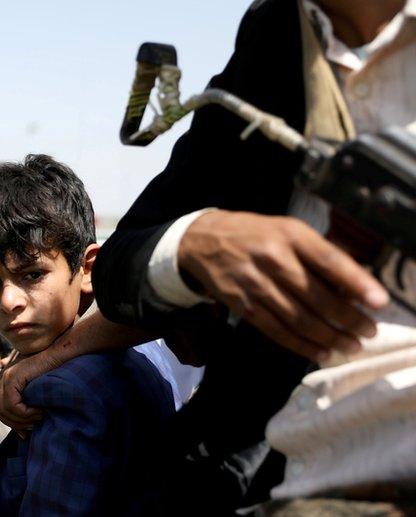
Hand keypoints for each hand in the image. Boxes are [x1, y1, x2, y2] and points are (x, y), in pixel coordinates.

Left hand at [0, 311, 154, 432]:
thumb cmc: (55, 373)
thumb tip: (23, 432)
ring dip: (22, 419)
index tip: (26, 433)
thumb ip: (28, 405)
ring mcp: (5, 376)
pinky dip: (24, 412)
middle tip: (33, 427)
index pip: (0, 410)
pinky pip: (12, 404)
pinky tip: (38, 410)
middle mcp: (2, 378)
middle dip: (15, 424)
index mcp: (6, 382)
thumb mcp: (37, 392)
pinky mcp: (12, 377)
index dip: (12, 424)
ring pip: (4, 409)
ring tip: (38, 417)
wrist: (61, 354)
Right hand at [178, 210, 388, 360]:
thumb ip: (319, 254)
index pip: (329, 260)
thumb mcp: (287, 230)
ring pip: (299, 319)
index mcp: (290, 235)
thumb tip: (354, 286)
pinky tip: (320, 352)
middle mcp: (272, 259)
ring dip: (329, 337)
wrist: (202, 242)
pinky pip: (277, 331)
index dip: (357, 282)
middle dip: (348, 319)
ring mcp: (255, 284)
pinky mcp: (242, 305)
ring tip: (351, 346)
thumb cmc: (255, 234)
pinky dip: (301, 345)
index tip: (379, 302)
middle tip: (369, 331)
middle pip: (317, 296)